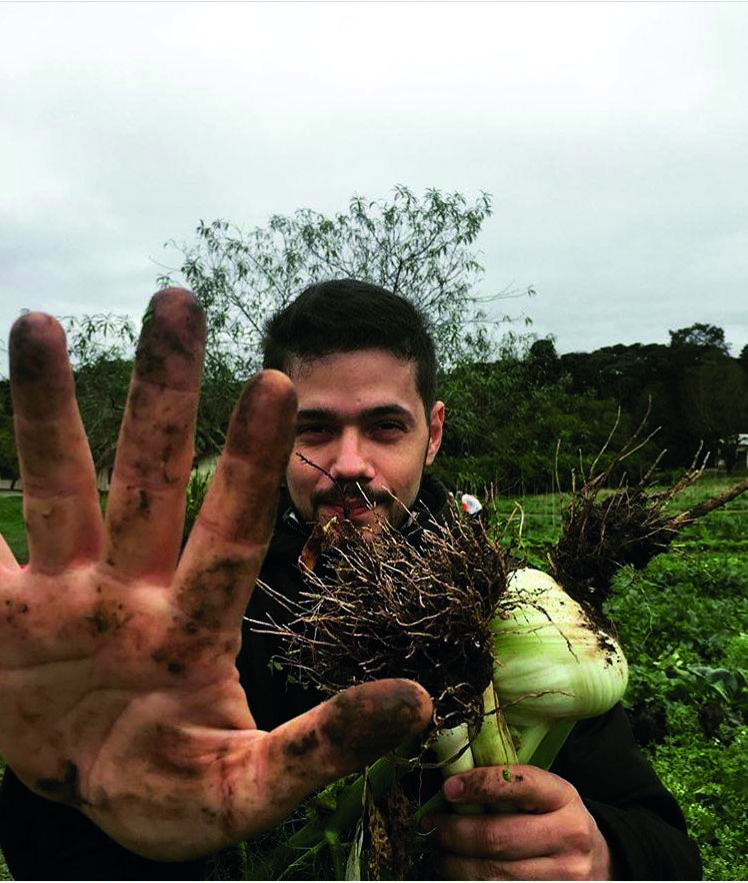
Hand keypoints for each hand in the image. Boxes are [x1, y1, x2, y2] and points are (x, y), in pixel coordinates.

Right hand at [0, 288, 431, 860]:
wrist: (89, 805)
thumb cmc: (173, 794)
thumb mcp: (246, 790)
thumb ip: (325, 748)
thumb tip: (418, 703)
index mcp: (194, 626)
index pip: (232, 530)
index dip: (255, 462)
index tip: (278, 381)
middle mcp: (131, 588)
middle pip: (150, 477)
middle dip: (165, 394)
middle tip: (181, 298)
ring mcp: (62, 594)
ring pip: (59, 484)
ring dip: (48, 408)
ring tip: (39, 322)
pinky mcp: (1, 614)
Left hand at [423, 764, 611, 879]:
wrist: (601, 863)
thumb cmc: (559, 820)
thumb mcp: (547, 796)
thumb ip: (510, 789)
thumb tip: (453, 786)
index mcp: (563, 798)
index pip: (518, 784)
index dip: (478, 785)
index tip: (448, 788)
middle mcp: (568, 836)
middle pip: (497, 837)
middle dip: (454, 833)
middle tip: (431, 826)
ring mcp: (563, 877)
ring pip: (495, 875)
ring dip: (456, 865)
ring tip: (439, 854)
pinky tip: (459, 874)